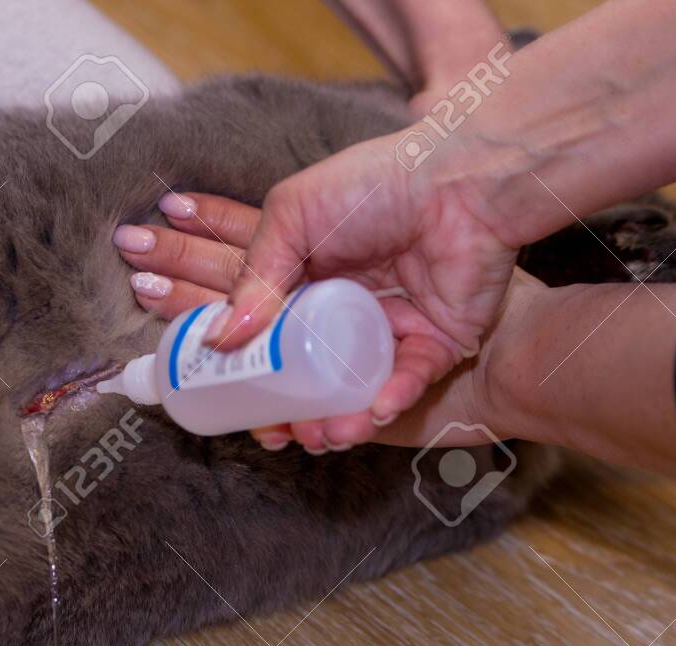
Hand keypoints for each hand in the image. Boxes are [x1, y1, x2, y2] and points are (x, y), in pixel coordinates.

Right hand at [206, 132, 516, 449]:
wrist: (458, 179)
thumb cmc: (374, 184)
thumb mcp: (292, 216)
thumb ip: (256, 275)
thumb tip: (218, 339)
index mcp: (315, 280)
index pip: (279, 338)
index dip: (257, 373)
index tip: (236, 402)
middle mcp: (354, 310)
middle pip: (318, 375)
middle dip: (296, 411)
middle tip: (276, 436)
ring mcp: (396, 329)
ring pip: (363, 389)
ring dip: (342, 419)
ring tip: (324, 436)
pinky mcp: (439, 342)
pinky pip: (413, 380)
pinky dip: (392, 398)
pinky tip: (373, 411)